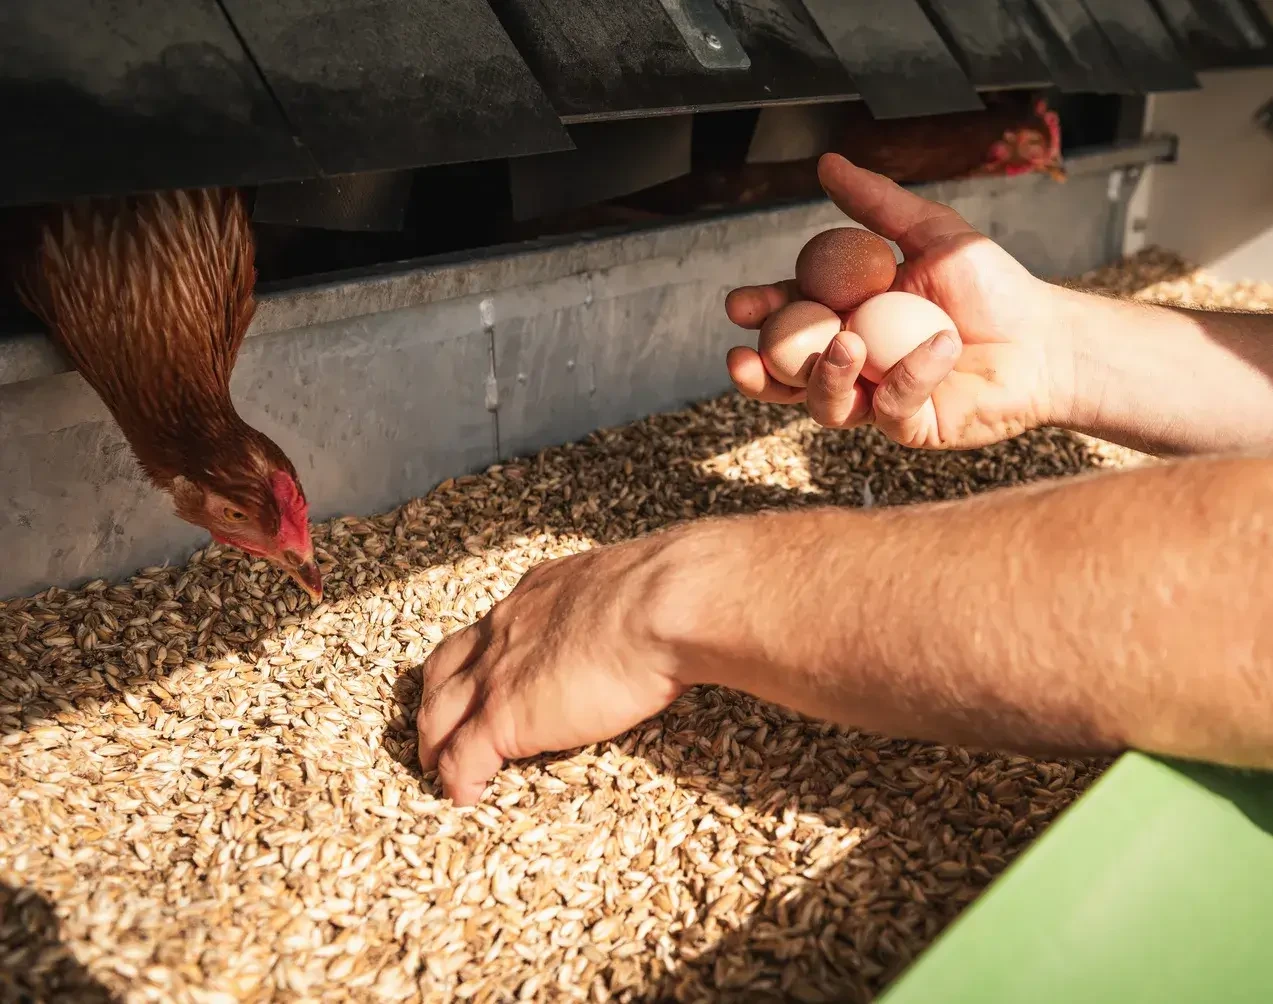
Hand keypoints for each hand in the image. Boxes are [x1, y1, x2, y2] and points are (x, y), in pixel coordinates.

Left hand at [415, 534, 691, 804]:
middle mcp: (505, 627)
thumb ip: (622, 603)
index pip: (491, 627)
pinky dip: (457, 780)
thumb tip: (652, 616)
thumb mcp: (630, 587)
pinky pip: (462, 758)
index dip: (477, 656)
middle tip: (438, 725)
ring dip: (434, 743)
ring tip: (435, 768)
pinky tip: (463, 797)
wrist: (659, 606)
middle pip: (445, 667)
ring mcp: (496, 673)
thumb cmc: (665, 596)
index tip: (478, 676)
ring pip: (439, 712)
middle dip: (436, 696)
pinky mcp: (502, 716)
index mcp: (537, 593)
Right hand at [725, 153, 1073, 448]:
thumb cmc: (993, 286)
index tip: (739, 303)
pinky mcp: (912, 426)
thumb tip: (826, 162)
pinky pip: (892, 407)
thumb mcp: (931, 232)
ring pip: (826, 404)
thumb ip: (876, 203)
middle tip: (744, 356)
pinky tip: (940, 344)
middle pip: (789, 376)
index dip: (761, 314)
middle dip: (759, 372)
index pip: (792, 319)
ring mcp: (879, 399)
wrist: (1047, 337)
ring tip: (844, 343)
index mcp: (849, 319)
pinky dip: (910, 374)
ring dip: (825, 377)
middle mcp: (856, 365)